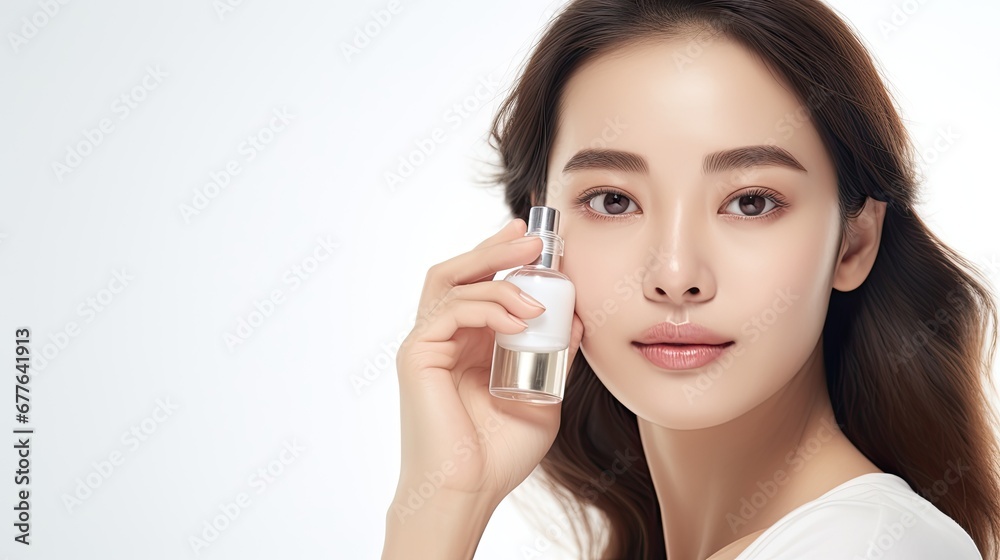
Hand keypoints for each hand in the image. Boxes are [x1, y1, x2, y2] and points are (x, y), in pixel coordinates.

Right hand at [392, 217, 584, 513]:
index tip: (537, 243)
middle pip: (459, 272)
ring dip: (494, 271)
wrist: (469, 492)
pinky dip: (487, 306)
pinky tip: (521, 320)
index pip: (479, 286)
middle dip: (495, 249)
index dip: (502, 259)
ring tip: (534, 277)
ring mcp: (427, 344)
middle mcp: (443, 339)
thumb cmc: (498, 455)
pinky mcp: (417, 355)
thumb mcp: (542, 397)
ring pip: (450, 281)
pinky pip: (450, 310)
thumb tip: (578, 319)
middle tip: (531, 236)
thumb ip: (555, 358)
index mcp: (468, 346)